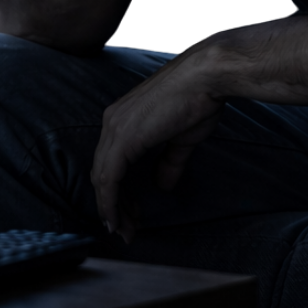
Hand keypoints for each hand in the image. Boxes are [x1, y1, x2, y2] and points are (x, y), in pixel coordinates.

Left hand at [91, 43, 227, 245]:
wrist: (205, 77)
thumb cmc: (197, 99)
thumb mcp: (181, 139)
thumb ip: (168, 162)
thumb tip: (162, 184)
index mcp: (123, 119)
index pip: (110, 162)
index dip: (117, 191)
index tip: (128, 213)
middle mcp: (112, 122)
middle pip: (102, 173)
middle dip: (113, 204)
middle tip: (125, 228)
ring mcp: (115, 128)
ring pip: (102, 179)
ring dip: (112, 209)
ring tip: (124, 230)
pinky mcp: (123, 138)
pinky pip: (109, 179)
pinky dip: (110, 202)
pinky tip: (118, 219)